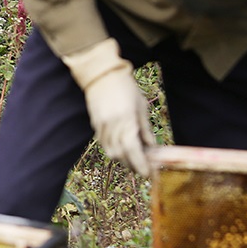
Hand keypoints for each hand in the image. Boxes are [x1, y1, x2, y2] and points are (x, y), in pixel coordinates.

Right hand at [62, 38, 153, 176]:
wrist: (102, 74)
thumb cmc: (126, 87)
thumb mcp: (141, 107)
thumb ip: (145, 128)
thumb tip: (151, 146)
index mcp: (125, 121)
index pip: (133, 150)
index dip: (142, 164)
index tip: (150, 173)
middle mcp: (111, 126)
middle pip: (121, 155)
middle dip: (133, 165)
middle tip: (145, 169)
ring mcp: (101, 127)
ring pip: (111, 152)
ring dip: (123, 160)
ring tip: (135, 161)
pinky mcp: (95, 125)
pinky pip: (104, 144)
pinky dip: (114, 151)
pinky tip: (123, 150)